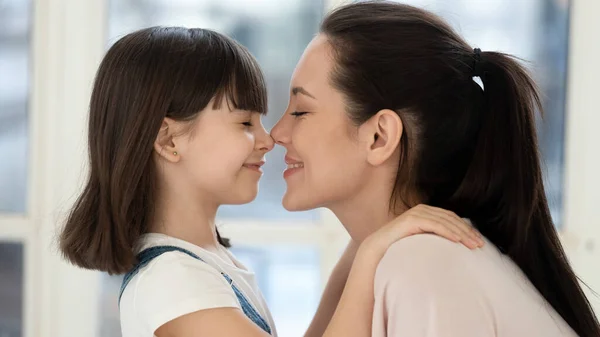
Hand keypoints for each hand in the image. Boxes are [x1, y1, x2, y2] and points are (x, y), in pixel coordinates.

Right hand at [359, 204, 483, 259]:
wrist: (378, 250)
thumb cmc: (399, 248)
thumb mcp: (421, 242)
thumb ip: (434, 239)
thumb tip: (455, 246)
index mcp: (427, 213)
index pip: (452, 219)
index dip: (467, 230)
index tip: (478, 242)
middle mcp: (423, 209)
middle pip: (452, 219)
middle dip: (468, 232)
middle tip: (480, 245)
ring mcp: (418, 213)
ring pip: (446, 221)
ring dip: (462, 233)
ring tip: (473, 245)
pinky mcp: (413, 219)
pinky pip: (435, 225)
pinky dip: (448, 232)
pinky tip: (458, 241)